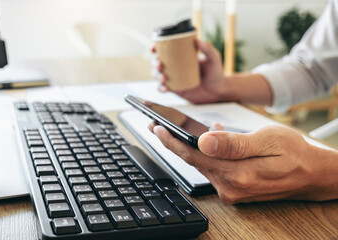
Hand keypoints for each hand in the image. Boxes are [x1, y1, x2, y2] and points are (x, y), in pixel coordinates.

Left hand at [149, 123, 337, 203]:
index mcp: (237, 174)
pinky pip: (215, 170)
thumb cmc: (295, 153)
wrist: (314, 174)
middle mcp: (231, 187)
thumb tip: (204, 141)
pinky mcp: (236, 190)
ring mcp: (233, 191)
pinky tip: (208, 143)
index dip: (172, 141)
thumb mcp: (267, 140)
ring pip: (203, 166)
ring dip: (190, 148)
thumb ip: (234, 143)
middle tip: (158, 127)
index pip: (194, 156)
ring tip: (177, 131)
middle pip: (194, 162)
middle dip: (174, 143)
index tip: (156, 127)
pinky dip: (207, 155)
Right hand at [151, 40, 225, 103]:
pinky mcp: (175, 89)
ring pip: (158, 75)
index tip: (154, 49)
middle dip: (154, 63)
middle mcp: (175, 66)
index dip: (156, 48)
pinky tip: (165, 88)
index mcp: (181, 55)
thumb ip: (208, 49)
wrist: (218, 91)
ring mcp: (174, 78)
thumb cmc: (216, 73)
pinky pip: (163, 88)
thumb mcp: (214, 59)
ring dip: (156, 76)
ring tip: (163, 78)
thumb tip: (198, 41)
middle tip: (159, 65)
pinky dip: (161, 88)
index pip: (165, 50)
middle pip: (158, 62)